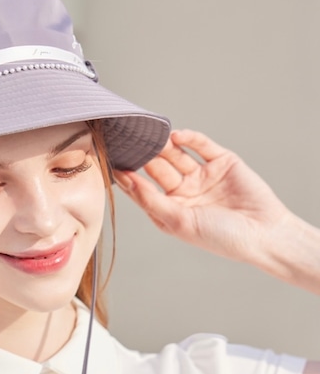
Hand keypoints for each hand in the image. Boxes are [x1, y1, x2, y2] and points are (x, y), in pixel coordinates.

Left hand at [113, 129, 289, 263]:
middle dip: (144, 155)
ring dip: (163, 145)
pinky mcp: (222, 162)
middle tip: (128, 140)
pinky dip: (189, 138)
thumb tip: (124, 179)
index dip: (127, 175)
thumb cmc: (220, 237)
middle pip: (157, 168)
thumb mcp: (178, 221)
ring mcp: (202, 175)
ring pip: (176, 155)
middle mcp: (183, 191)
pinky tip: (177, 136)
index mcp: (169, 209)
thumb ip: (150, 199)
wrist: (264, 234)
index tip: (109, 160)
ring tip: (151, 136)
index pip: (141, 188)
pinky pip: (201, 146)